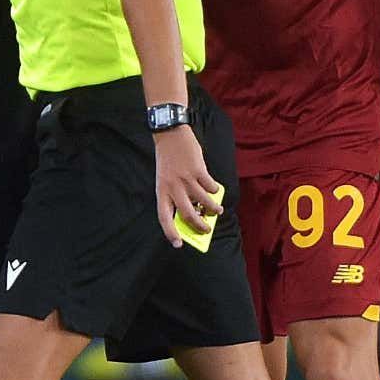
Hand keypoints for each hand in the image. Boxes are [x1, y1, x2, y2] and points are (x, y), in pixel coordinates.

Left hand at [152, 126, 222, 248]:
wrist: (171, 134)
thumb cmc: (168, 160)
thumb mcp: (165, 179)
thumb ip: (176, 195)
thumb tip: (196, 211)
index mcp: (161, 191)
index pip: (164, 217)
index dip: (170, 233)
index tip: (178, 244)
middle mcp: (173, 187)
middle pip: (187, 214)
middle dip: (199, 225)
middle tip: (207, 229)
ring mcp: (186, 179)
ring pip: (204, 202)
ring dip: (213, 209)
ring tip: (218, 210)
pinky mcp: (198, 170)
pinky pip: (211, 186)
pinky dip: (216, 190)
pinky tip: (216, 190)